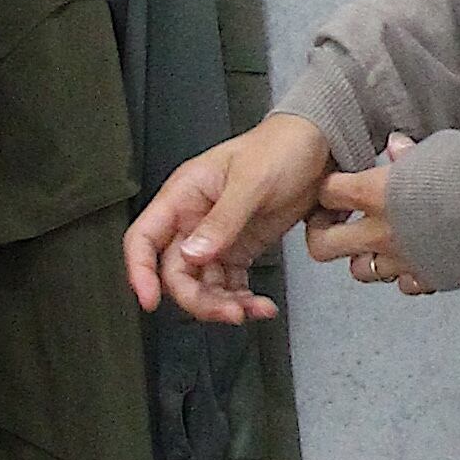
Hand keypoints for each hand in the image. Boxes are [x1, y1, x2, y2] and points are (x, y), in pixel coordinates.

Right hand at [123, 112, 330, 323]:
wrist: (319, 146)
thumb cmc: (282, 147)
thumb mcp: (252, 180)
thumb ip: (223, 219)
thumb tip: (192, 255)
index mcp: (184, 194)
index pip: (144, 237)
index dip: (139, 271)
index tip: (150, 301)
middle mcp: (194, 219)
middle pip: (175, 272)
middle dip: (198, 299)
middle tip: (229, 312)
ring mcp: (217, 237)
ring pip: (202, 285)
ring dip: (223, 305)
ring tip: (253, 310)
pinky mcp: (240, 249)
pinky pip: (229, 284)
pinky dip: (241, 299)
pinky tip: (260, 305)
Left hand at [307, 135, 435, 295]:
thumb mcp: (437, 149)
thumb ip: (408, 155)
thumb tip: (395, 148)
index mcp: (377, 193)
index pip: (328, 193)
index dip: (330, 189)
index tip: (337, 188)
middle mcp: (381, 231)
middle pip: (322, 246)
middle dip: (324, 234)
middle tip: (339, 224)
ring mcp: (403, 261)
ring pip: (360, 272)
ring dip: (366, 257)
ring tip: (381, 241)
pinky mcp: (429, 279)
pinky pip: (402, 284)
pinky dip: (404, 273)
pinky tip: (418, 255)